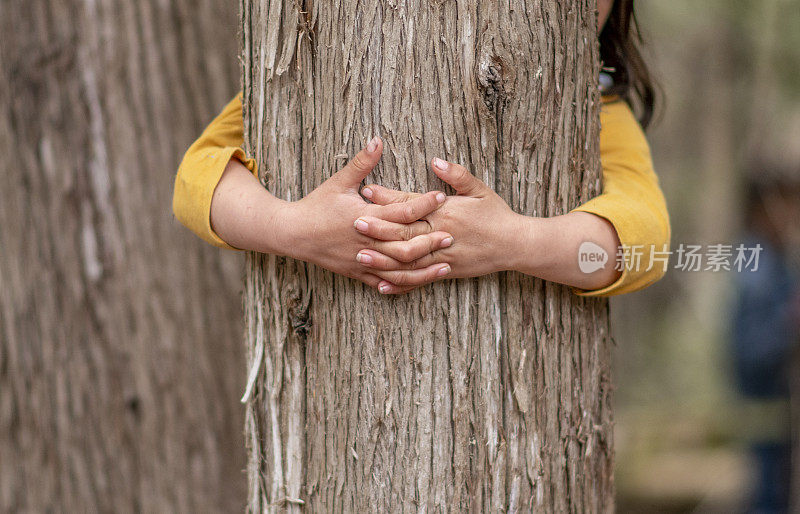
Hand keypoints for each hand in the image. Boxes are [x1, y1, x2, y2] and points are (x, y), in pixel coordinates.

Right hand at [281, 139, 454, 292]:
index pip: (400, 211)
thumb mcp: (339, 182)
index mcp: (364, 216)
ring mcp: (362, 260)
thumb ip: (361, 163)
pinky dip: (404, 284)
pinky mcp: (358, 273)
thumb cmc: (316, 205)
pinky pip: (385, 282)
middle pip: (405, 244)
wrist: (293, 234)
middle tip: (451, 234)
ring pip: (399, 269)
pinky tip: (421, 281)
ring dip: (424, 267)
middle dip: (430, 240)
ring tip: (446, 264)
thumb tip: (378, 140)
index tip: (441, 197)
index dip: (422, 204)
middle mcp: (366, 241)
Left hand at [354, 158, 523, 292]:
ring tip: (360, 257)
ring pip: (408, 259)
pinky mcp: (445, 271)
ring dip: (383, 259)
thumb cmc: (496, 214)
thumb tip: (435, 160)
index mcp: (447, 211)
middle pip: (405, 232)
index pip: (412, 204)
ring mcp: (442, 255)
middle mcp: (442, 234)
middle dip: (378, 228)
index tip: (367, 191)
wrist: (514, 245)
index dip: (389, 198)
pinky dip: (400, 283)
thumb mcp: (479, 189)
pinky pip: (419, 279)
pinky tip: (381, 285)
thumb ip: (457, 175)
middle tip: (353, 223)